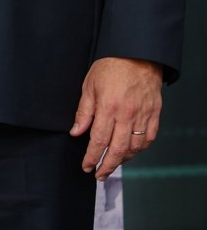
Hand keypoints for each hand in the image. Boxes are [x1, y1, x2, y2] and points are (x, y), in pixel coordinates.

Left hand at [70, 56, 163, 179]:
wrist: (138, 55)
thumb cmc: (110, 67)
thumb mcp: (89, 86)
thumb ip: (84, 111)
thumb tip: (76, 132)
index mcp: (108, 107)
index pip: (98, 140)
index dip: (92, 157)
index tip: (86, 166)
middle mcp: (127, 114)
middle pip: (118, 149)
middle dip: (107, 165)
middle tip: (99, 174)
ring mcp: (143, 115)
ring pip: (135, 147)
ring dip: (123, 159)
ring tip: (113, 164)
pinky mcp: (154, 114)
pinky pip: (149, 138)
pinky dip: (140, 149)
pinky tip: (131, 152)